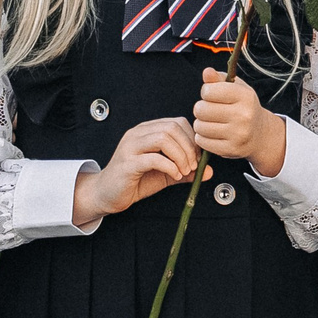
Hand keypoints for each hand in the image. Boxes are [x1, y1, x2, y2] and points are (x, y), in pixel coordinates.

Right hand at [73, 118, 201, 224]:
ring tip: (184, 170)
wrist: (108, 195)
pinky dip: (170, 166)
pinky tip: (175, 175)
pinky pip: (153, 158)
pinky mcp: (127, 163)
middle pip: (171, 128)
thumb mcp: (167, 174)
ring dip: (180, 156)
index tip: (198, 157)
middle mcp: (138, 134)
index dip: (192, 138)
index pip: (176, 123)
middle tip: (193, 165)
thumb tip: (209, 171)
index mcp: (147, 131)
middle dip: (189, 147)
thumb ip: (186, 170)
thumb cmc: (136, 181)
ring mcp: (130, 147)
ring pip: (162, 138)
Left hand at [191, 69, 287, 176]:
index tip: (213, 96)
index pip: (208, 91)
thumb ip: (218, 79)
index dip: (207, 92)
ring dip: (201, 124)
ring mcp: (238, 134)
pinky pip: (202, 141)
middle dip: (201, 109)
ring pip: (199, 126)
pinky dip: (202, 137)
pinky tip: (212, 134)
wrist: (260, 134)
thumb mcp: (236, 88)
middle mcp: (244, 116)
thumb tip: (207, 72)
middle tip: (209, 110)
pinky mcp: (230, 149)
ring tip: (211, 122)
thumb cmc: (243, 107)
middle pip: (201, 109)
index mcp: (245, 96)